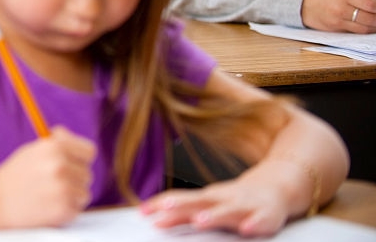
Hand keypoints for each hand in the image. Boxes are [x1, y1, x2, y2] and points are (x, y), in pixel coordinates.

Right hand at [0, 127, 94, 227]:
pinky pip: (77, 208)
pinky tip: (48, 205)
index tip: (73, 163)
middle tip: (52, 182)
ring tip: (49, 194)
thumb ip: (58, 145)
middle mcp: (60, 166)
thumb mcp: (33, 150)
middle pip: (87, 173)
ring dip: (71, 195)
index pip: (89, 151)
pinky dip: (66, 209)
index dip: (81, 158)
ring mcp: (62, 188)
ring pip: (84, 192)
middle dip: (73, 178)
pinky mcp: (63, 209)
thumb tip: (78, 144)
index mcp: (53, 147)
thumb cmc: (15, 175)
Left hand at [141, 177, 289, 236]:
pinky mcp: (265, 215)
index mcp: (206, 198)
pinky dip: (253, 224)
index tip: (142, 212)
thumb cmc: (234, 199)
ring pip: (227, 211)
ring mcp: (243, 206)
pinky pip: (260, 220)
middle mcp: (222, 200)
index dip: (160, 205)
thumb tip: (151, 217)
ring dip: (213, 216)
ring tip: (199, 221)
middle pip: (198, 202)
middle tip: (162, 212)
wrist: (275, 187)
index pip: (178, 199)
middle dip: (180, 207)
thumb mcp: (206, 204)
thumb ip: (180, 213)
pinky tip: (246, 229)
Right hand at [302, 0, 375, 32]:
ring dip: (373, 26)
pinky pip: (354, 32)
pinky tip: (365, 24)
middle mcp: (340, 9)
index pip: (371, 4)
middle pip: (370, 19)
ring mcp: (337, 21)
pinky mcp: (334, 29)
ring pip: (364, 29)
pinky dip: (362, 29)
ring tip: (374, 21)